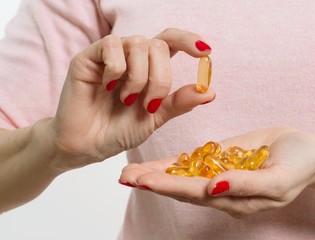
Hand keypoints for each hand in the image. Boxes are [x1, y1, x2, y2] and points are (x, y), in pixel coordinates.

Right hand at [49, 28, 214, 169]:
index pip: (171, 41)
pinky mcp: (88, 58)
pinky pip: (111, 46)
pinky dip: (116, 69)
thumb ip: (179, 103)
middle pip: (159, 45)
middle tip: (148, 104)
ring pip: (138, 43)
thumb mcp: (155, 118)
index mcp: (148, 69)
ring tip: (127, 99)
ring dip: (138, 77)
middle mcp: (131, 58)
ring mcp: (110, 56)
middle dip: (160, 78)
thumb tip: (209, 92)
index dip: (188, 40)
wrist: (87, 147)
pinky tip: (107, 86)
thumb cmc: (118, 130)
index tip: (205, 52)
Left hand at [120, 127, 314, 217]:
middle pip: (181, 188)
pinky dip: (172, 163)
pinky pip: (193, 162)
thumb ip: (247, 185)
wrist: (305, 150)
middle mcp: (221, 190)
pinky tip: (154, 163)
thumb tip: (214, 188)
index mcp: (234, 199)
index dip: (169, 186)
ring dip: (156, 173)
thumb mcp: (279, 179)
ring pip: (182, 176)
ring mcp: (219, 174)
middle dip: (153, 182)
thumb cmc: (298, 165)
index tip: (143, 181)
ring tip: (130, 171)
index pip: (195, 193)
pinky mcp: (220, 159)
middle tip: (125, 176)